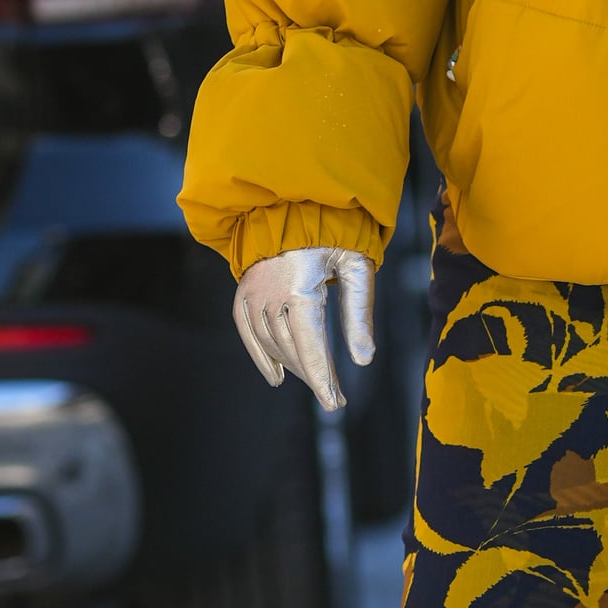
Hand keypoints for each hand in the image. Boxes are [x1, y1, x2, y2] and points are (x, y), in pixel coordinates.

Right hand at [233, 247, 375, 411]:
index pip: (310, 344)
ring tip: (317, 381)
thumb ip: (359, 313)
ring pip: (271, 343)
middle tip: (336, 396)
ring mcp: (252, 292)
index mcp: (300, 285)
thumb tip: (364, 360)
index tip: (335, 403)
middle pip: (292, 348)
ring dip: (294, 366)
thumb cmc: (335, 234)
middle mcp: (270, 291)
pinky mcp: (243, 291)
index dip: (322, 378)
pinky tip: (277, 377)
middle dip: (315, 375)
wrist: (295, 204)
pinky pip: (247, 332)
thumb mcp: (358, 267)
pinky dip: (261, 356)